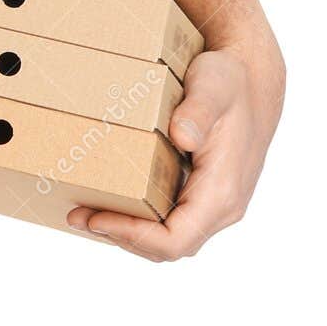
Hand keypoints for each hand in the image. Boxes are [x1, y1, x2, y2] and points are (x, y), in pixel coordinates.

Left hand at [66, 43, 284, 260]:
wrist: (251, 79)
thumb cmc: (230, 82)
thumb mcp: (214, 87)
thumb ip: (198, 111)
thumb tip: (182, 136)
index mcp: (223, 192)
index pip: (177, 239)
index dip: (134, 236)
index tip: (96, 218)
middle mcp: (223, 206)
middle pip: (170, 246)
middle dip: (121, 236)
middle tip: (76, 215)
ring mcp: (215, 203)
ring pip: (170, 238)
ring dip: (128, 232)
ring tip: (85, 213)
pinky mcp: (204, 193)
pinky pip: (172, 221)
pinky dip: (141, 220)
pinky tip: (112, 201)